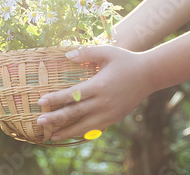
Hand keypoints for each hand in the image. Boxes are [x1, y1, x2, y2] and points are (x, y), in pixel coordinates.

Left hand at [36, 45, 154, 140]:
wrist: (150, 74)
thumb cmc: (126, 60)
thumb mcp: (107, 52)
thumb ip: (86, 53)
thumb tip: (67, 55)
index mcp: (99, 86)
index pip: (72, 95)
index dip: (55, 99)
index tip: (41, 101)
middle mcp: (103, 102)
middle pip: (75, 113)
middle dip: (55, 118)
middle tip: (39, 122)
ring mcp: (110, 113)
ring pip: (84, 125)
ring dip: (67, 131)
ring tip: (52, 136)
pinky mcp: (115, 118)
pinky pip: (96, 129)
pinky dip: (82, 133)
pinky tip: (72, 135)